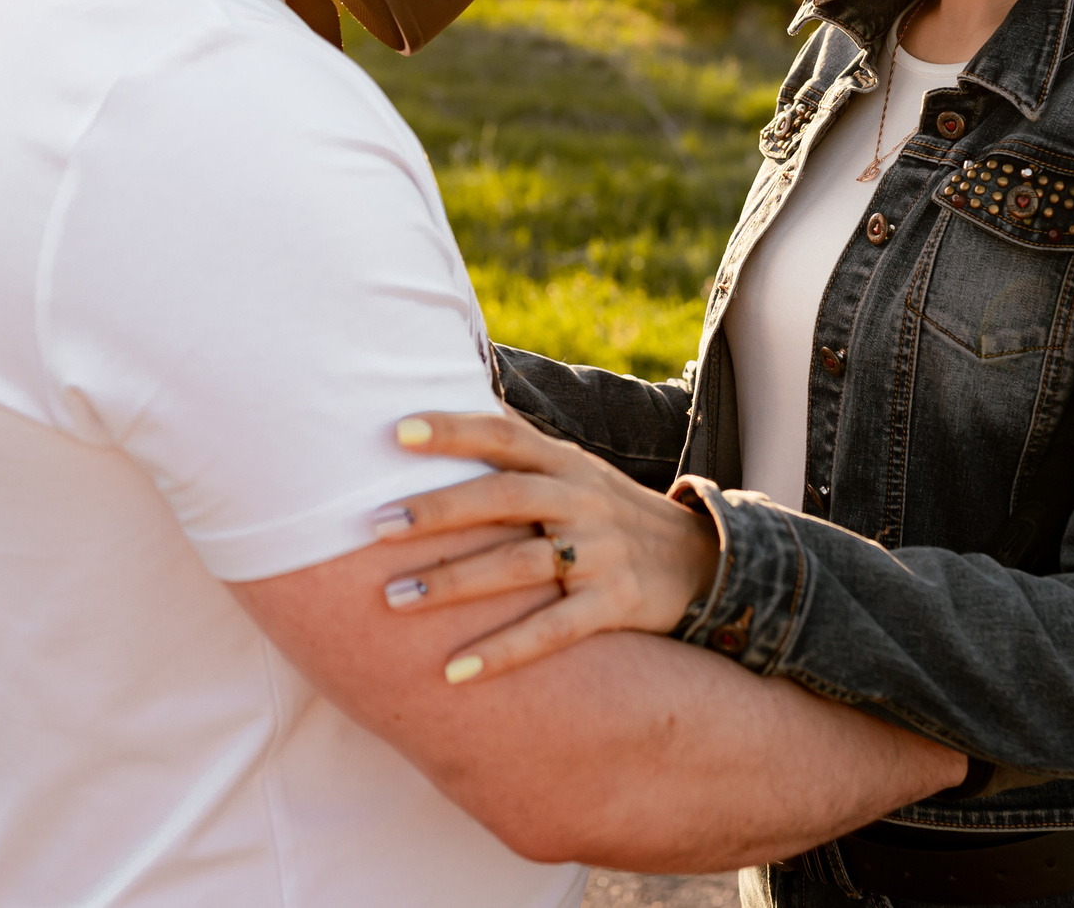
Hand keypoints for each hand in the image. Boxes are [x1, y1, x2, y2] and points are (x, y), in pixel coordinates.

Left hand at [373, 411, 719, 686]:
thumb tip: (448, 400)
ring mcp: (600, 552)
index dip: (453, 430)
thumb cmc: (607, 512)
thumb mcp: (572, 470)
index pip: (503, 435)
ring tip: (393, 599)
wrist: (699, 560)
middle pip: (504, 497)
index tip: (396, 432)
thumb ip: (517, 445)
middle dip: (438, 511)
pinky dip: (503, 651)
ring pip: (519, 566)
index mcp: (564, 462)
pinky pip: (553, 631)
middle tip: (374, 526)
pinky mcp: (616, 604)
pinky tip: (454, 672)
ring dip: (453, 583)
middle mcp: (580, 500)